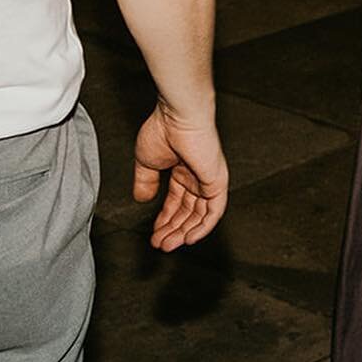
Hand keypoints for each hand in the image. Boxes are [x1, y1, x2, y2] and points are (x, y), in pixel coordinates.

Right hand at [132, 103, 228, 250]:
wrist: (177, 116)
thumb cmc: (163, 130)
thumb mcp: (147, 162)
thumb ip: (146, 182)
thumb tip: (142, 199)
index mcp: (183, 170)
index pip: (177, 201)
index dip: (165, 219)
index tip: (154, 233)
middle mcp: (198, 176)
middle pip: (189, 210)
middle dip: (174, 229)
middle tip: (160, 244)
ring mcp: (209, 178)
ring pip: (201, 214)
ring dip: (185, 231)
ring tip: (168, 245)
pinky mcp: (218, 181)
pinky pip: (215, 209)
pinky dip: (204, 226)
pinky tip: (190, 238)